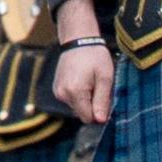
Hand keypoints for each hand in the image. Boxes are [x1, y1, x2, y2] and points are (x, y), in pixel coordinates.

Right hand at [52, 0, 113, 123]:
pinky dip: (78, 95)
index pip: (88, 118)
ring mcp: (57, 92)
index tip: (105, 99)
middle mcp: (62, 95)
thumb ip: (102, 101)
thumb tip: (101, 120)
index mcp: (75, 92)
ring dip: (86, 100)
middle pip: (82, 113)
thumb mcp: (105, 77)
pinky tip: (82, 81)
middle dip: (92, 105)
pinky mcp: (56, 89)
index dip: (99, 113)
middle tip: (98, 86)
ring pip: (76, 107)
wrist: (78, 40)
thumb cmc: (95, 56)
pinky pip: (71, 100)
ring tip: (90, 81)